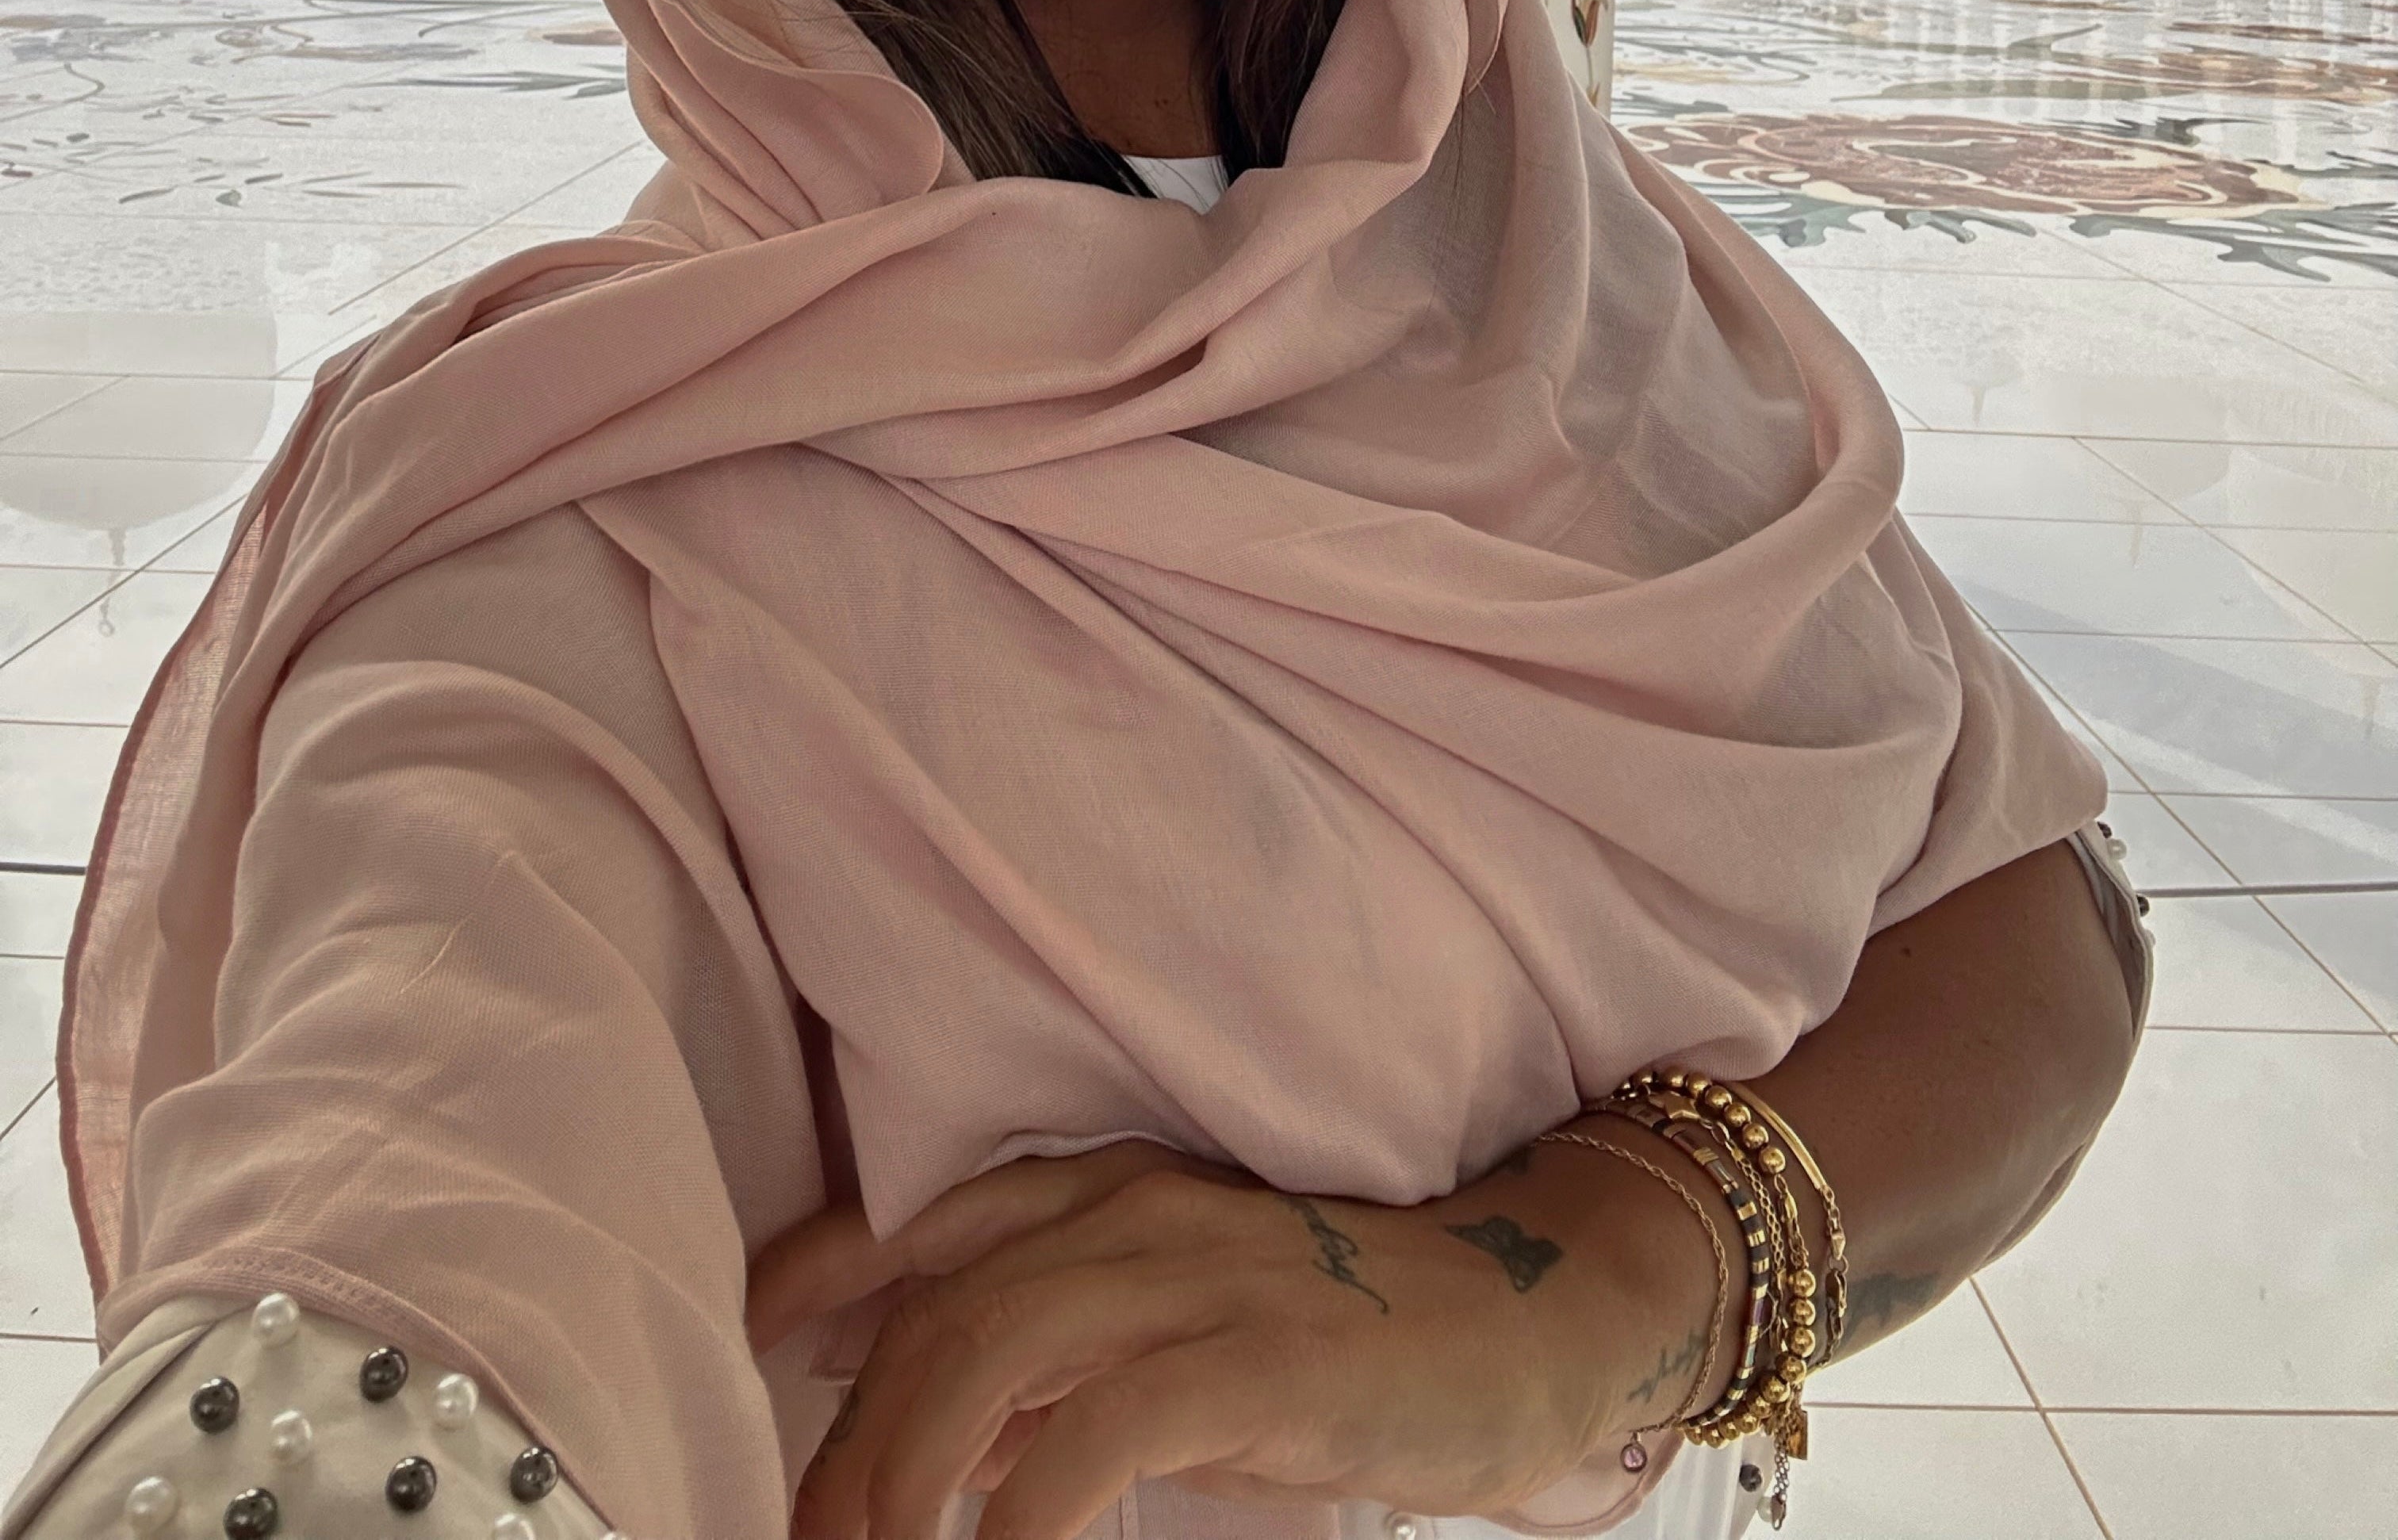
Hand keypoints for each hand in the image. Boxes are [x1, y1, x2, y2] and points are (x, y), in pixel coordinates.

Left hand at [753, 1136, 1717, 1539]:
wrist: (1530, 1316)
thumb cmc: (1340, 1344)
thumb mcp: (1181, 1332)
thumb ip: (1065, 1357)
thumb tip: (935, 1425)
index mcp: (1109, 1189)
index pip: (922, 1224)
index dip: (812, 1281)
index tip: (741, 1358)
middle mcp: (1134, 1207)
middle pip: (936, 1312)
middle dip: (850, 1444)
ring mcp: (1197, 1271)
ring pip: (988, 1350)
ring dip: (905, 1475)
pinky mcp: (1259, 1353)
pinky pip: (1099, 1430)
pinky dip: (1022, 1512)